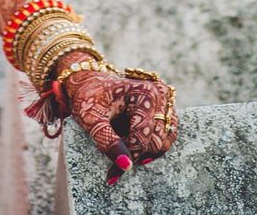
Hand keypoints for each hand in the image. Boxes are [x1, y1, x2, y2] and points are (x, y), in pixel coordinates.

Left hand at [59, 62, 177, 185]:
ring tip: (122, 145)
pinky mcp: (165, 109)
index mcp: (144, 92)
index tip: (112, 173)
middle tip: (114, 155)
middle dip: (135, 153)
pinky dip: (152, 146)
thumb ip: (107, 140)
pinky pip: (167, 136)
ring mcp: (164, 101)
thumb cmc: (89, 98)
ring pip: (164, 141)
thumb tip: (126, 165)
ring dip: (144, 151)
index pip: (142, 136)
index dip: (128, 156)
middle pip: (156, 141)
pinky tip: (133, 144)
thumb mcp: (91, 118)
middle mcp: (159, 94)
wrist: (89, 83)